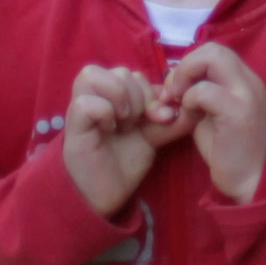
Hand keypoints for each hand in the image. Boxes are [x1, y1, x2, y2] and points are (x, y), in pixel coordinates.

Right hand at [59, 61, 169, 219]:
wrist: (105, 194)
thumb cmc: (125, 161)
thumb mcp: (154, 136)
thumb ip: (172, 119)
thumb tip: (194, 106)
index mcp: (115, 94)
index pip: (136, 73)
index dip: (153, 92)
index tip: (161, 117)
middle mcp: (96, 95)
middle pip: (120, 71)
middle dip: (139, 96)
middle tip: (139, 122)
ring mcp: (80, 107)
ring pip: (93, 74)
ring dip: (118, 98)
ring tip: (124, 123)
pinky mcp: (72, 124)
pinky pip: (86, 102)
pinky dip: (104, 113)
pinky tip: (108, 130)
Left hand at [155, 40, 265, 201]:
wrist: (253, 183)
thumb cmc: (231, 153)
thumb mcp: (213, 117)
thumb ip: (200, 95)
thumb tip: (175, 81)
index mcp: (245, 81)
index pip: (216, 51)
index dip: (191, 64)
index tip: (176, 90)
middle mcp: (250, 81)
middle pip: (214, 48)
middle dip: (186, 65)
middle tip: (174, 92)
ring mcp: (247, 94)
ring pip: (213, 57)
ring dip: (187, 76)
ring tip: (179, 101)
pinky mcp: (238, 112)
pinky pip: (206, 90)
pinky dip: (190, 98)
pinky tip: (188, 116)